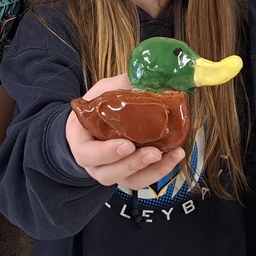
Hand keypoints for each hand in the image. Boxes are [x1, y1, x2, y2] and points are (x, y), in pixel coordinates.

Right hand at [66, 74, 184, 189]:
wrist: (97, 122)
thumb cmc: (97, 108)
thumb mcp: (102, 91)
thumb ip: (119, 86)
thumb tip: (146, 75)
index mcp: (81, 142)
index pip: (87, 154)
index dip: (106, 153)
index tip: (127, 144)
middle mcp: (94, 163)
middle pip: (108, 173)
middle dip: (133, 164)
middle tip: (154, 152)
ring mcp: (113, 171)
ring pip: (128, 181)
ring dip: (151, 171)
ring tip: (170, 155)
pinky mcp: (130, 174)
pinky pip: (143, 179)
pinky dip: (160, 171)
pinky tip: (174, 156)